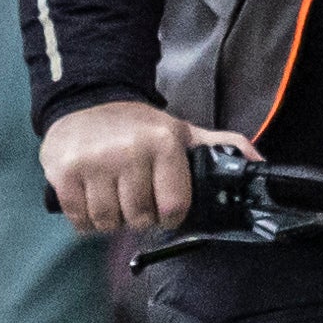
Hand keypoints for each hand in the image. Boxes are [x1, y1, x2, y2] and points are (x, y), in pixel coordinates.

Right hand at [37, 98, 237, 235]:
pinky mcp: (64, 173)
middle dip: (138, 215)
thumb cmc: (138, 126)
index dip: (169, 214)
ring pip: (108, 221)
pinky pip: (80, 219)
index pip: (174, 208)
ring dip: (111, 218)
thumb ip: (222, 146)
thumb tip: (258, 163)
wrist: (86, 101)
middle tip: (133, 196)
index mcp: (164, 143)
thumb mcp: (183, 131)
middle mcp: (130, 151)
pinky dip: (85, 219)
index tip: (162, 204)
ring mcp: (94, 163)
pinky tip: (90, 198)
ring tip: (111, 196)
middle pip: (139, 218)